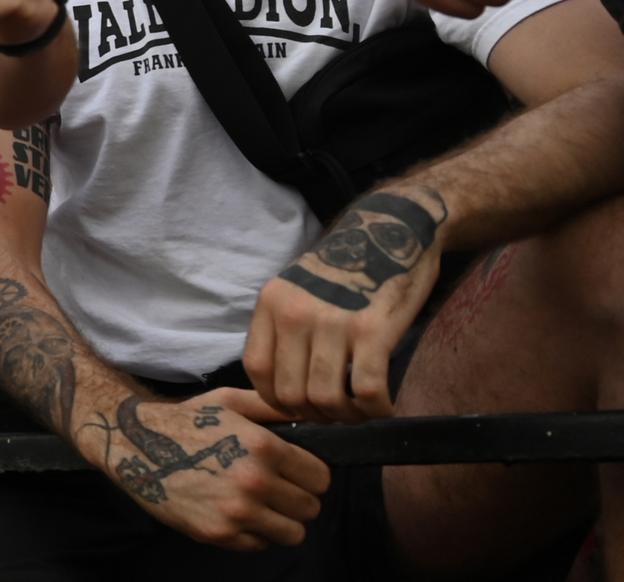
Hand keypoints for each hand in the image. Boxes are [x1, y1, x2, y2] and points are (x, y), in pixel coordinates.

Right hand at [85, 390, 328, 549]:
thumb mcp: (229, 401)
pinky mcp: (219, 534)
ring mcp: (237, 512)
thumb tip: (315, 416)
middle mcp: (255, 481)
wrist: (134, 444)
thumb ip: (273, 408)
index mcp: (263, 447)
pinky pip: (261, 545)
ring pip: (294, 533)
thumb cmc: (186, 420)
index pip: (321, 478)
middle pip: (311, 507)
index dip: (310, 475)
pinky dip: (255, 533)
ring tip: (263, 507)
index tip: (295, 473)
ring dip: (282, 521)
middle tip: (277, 490)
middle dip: (298, 498)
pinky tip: (237, 514)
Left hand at [245, 188, 446, 421]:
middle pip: (291, 394)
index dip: (277, 400)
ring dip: (348, 417)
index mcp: (272, 303)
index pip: (256, 370)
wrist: (391, 229)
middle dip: (316, 415)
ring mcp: (332, 322)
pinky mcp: (373, 330)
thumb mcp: (298, 291)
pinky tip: (384, 407)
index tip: (301, 407)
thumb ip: (286, 331)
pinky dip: (377, 409)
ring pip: (327, 399)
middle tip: (338, 413)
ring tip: (362, 411)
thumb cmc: (347, 267)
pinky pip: (367, 390)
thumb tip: (286, 389)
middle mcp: (294, 314)